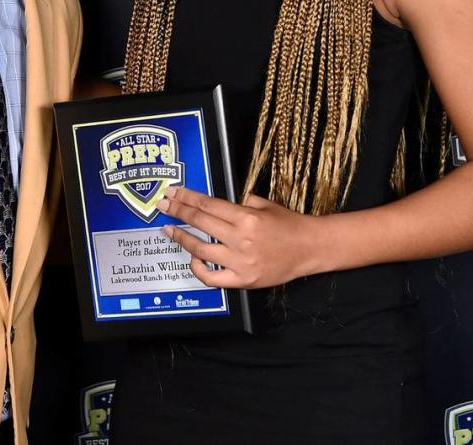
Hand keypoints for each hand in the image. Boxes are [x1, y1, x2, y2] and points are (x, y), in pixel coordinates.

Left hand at [157, 186, 322, 288]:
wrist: (310, 249)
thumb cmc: (288, 224)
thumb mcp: (263, 204)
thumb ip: (239, 202)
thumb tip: (214, 203)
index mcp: (246, 217)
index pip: (207, 204)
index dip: (186, 197)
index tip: (172, 192)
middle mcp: (240, 238)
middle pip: (200, 221)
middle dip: (177, 211)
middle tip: (162, 205)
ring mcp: (240, 261)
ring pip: (201, 248)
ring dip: (181, 238)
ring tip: (169, 230)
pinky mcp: (243, 280)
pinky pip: (212, 277)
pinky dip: (198, 268)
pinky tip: (193, 258)